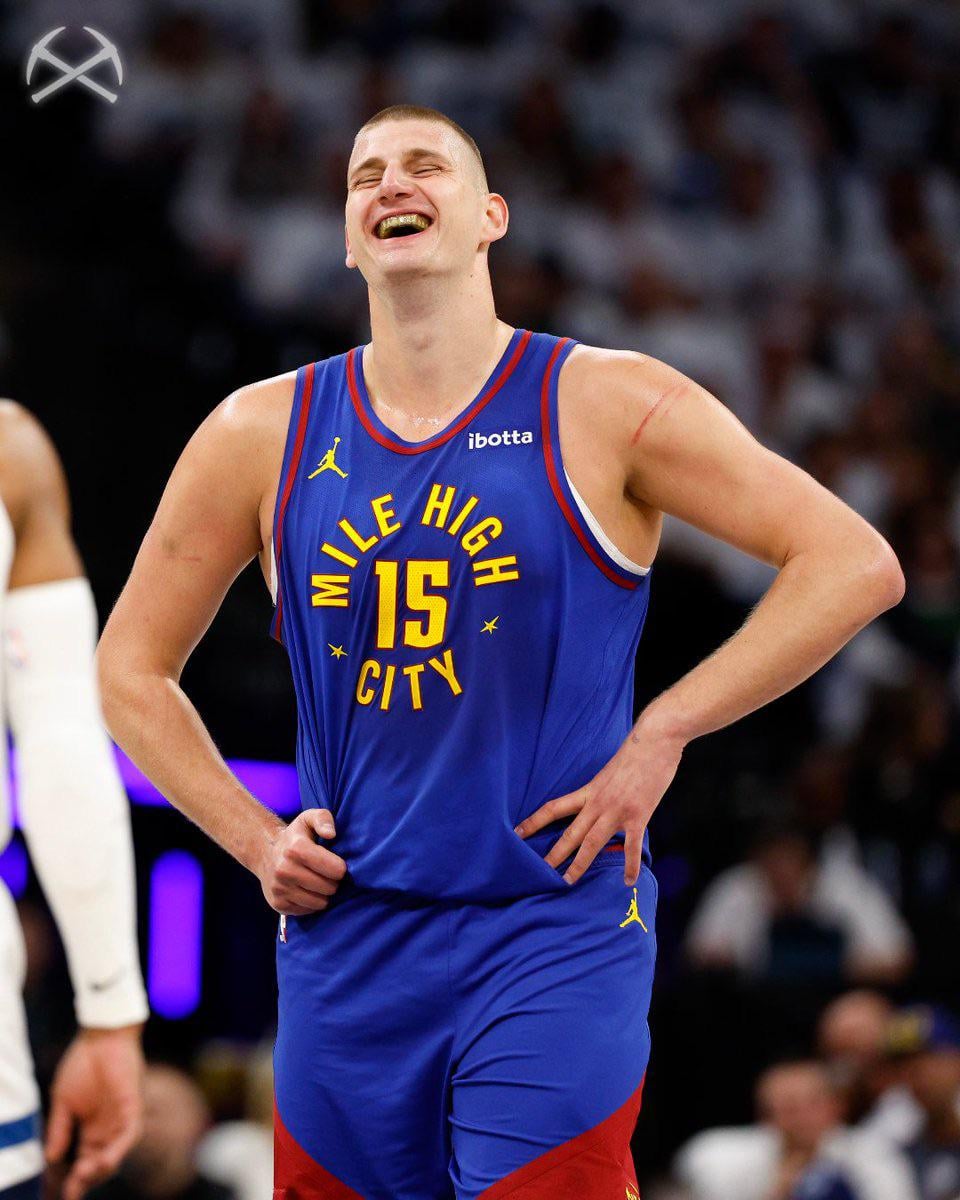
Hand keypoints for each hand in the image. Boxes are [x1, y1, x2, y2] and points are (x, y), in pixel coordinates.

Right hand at [44, 1024, 144, 1199]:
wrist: (100, 1036)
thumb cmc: (82, 1063)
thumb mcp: (63, 1100)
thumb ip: (59, 1129)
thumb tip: (51, 1159)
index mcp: (91, 1128)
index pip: (85, 1161)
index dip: (76, 1179)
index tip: (66, 1194)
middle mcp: (108, 1127)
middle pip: (100, 1162)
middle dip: (87, 1178)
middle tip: (73, 1188)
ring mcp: (121, 1118)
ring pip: (116, 1153)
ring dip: (103, 1167)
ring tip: (86, 1175)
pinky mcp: (132, 1106)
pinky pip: (130, 1133)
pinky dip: (119, 1149)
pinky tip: (106, 1160)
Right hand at [255, 808, 346, 914]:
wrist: (264, 852)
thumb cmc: (295, 836)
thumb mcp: (308, 818)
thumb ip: (323, 819)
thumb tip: (331, 834)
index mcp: (296, 849)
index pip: (335, 870)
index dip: (340, 868)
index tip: (335, 863)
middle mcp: (285, 870)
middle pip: (329, 888)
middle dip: (333, 882)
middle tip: (326, 874)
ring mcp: (280, 889)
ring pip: (319, 903)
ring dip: (323, 894)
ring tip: (317, 882)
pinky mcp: (278, 904)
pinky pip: (307, 911)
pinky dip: (311, 903)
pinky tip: (306, 890)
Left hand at [514, 713, 683, 884]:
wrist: (654, 741)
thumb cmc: (634, 752)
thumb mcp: (608, 771)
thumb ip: (602, 789)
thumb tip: (598, 801)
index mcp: (589, 790)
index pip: (554, 808)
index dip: (534, 821)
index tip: (517, 833)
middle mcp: (598, 803)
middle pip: (570, 833)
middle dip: (553, 854)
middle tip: (538, 873)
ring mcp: (617, 810)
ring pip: (592, 843)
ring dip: (579, 865)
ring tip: (568, 882)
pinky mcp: (638, 815)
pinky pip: (631, 846)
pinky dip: (630, 866)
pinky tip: (627, 882)